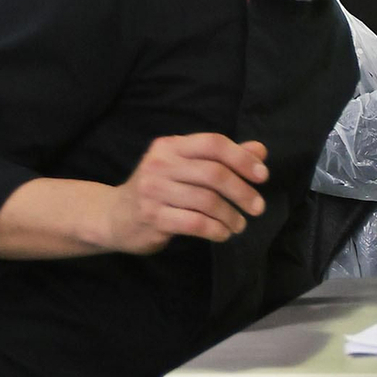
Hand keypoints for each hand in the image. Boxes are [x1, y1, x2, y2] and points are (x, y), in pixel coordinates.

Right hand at [101, 135, 268, 252]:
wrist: (113, 216)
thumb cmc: (159, 190)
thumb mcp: (186, 168)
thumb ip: (222, 158)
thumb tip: (260, 150)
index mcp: (171, 146)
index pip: (213, 143)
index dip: (242, 158)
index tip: (262, 176)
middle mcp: (160, 164)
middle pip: (213, 173)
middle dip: (242, 192)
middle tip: (257, 208)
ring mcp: (153, 190)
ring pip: (206, 201)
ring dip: (231, 215)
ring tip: (239, 225)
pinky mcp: (152, 216)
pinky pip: (195, 223)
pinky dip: (216, 230)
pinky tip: (222, 233)